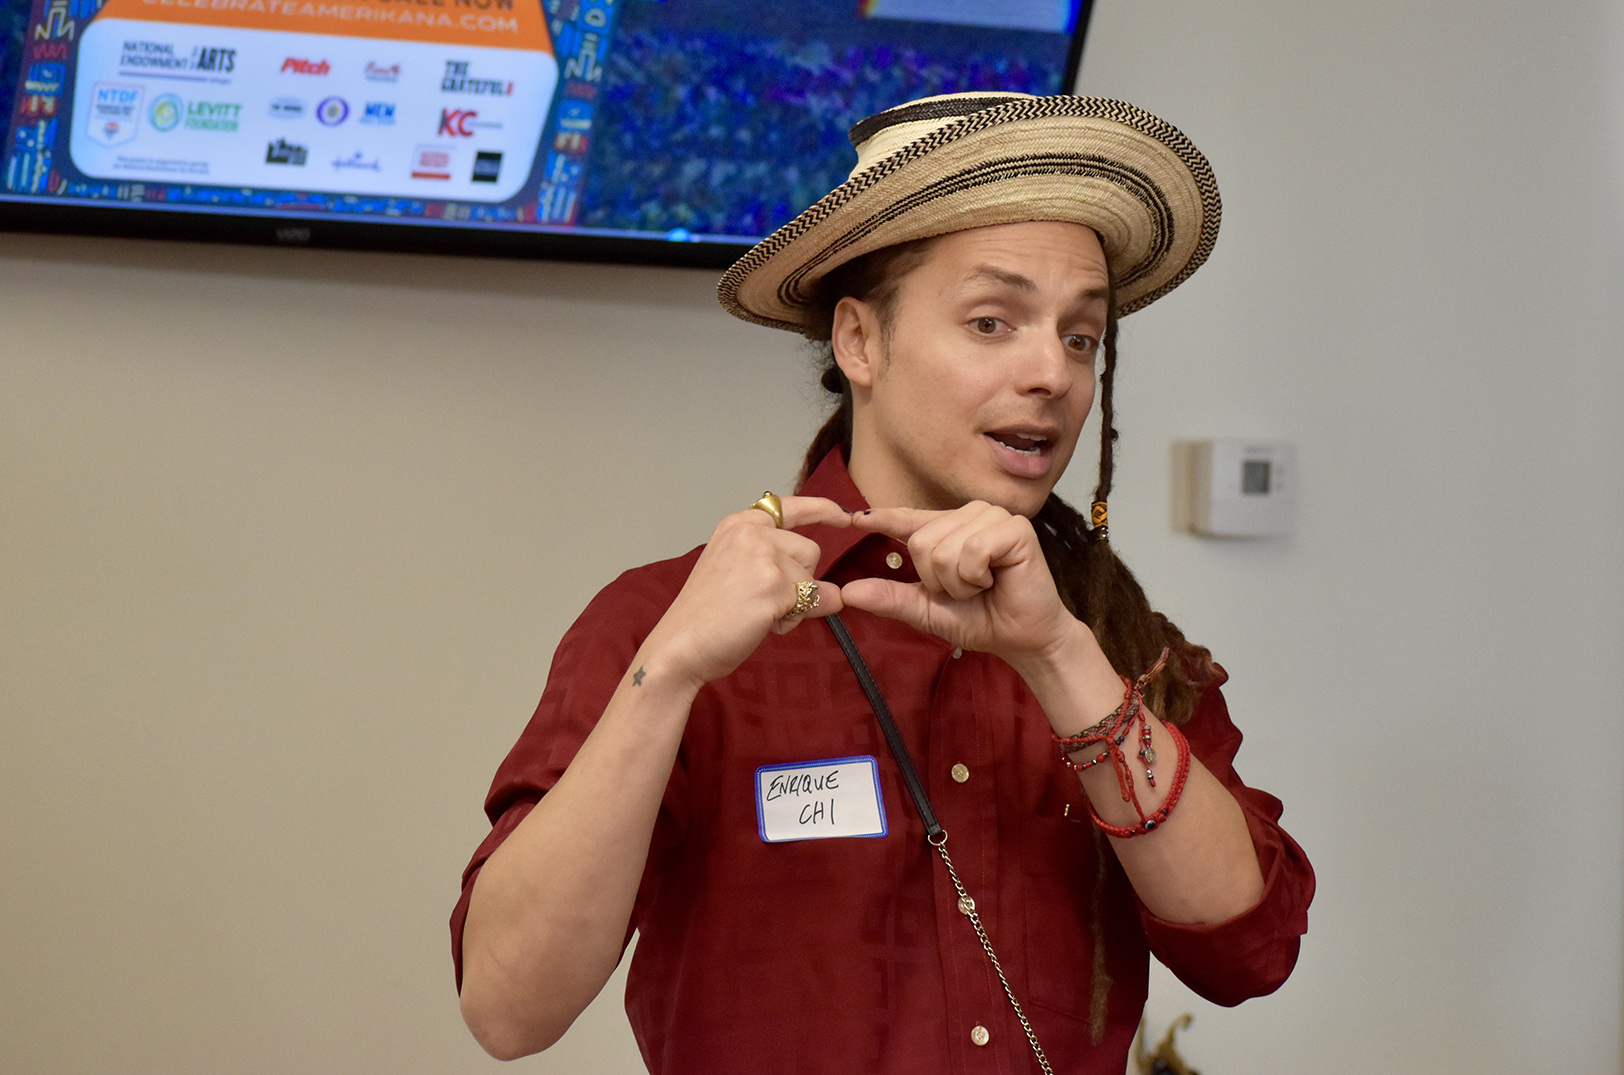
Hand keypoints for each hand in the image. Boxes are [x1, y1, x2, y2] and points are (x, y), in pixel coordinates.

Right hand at [647, 496, 851, 690]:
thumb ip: (777, 565)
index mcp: (739, 524)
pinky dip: (793, 620)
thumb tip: (835, 592)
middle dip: (799, 581)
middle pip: (810, 550)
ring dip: (796, 603)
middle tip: (760, 601)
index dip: (822, 510)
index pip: (791, 507)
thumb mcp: (736, 571)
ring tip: (758, 613)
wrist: (680, 645)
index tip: (845, 516)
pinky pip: (813, 603)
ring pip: (812, 579)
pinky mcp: (775, 587)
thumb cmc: (705, 615)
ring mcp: (763, 558)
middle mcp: (751, 533)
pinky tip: (761, 624)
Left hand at [839, 502, 1078, 662]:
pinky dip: (975, 576)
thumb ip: (891, 598)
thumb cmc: (981, 620)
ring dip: (958, 582)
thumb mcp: (927, 610)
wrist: (1023, 639)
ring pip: (943, 548)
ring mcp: (992, 517)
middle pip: (921, 542)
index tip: (852, 519)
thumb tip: (847, 593)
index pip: (907, 520)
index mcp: (947, 531)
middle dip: (938, 580)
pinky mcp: (1014, 527)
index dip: (881, 518)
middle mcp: (969, 515)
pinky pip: (971, 550)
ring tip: (982, 585)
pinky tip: (996, 579)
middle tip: (967, 591)